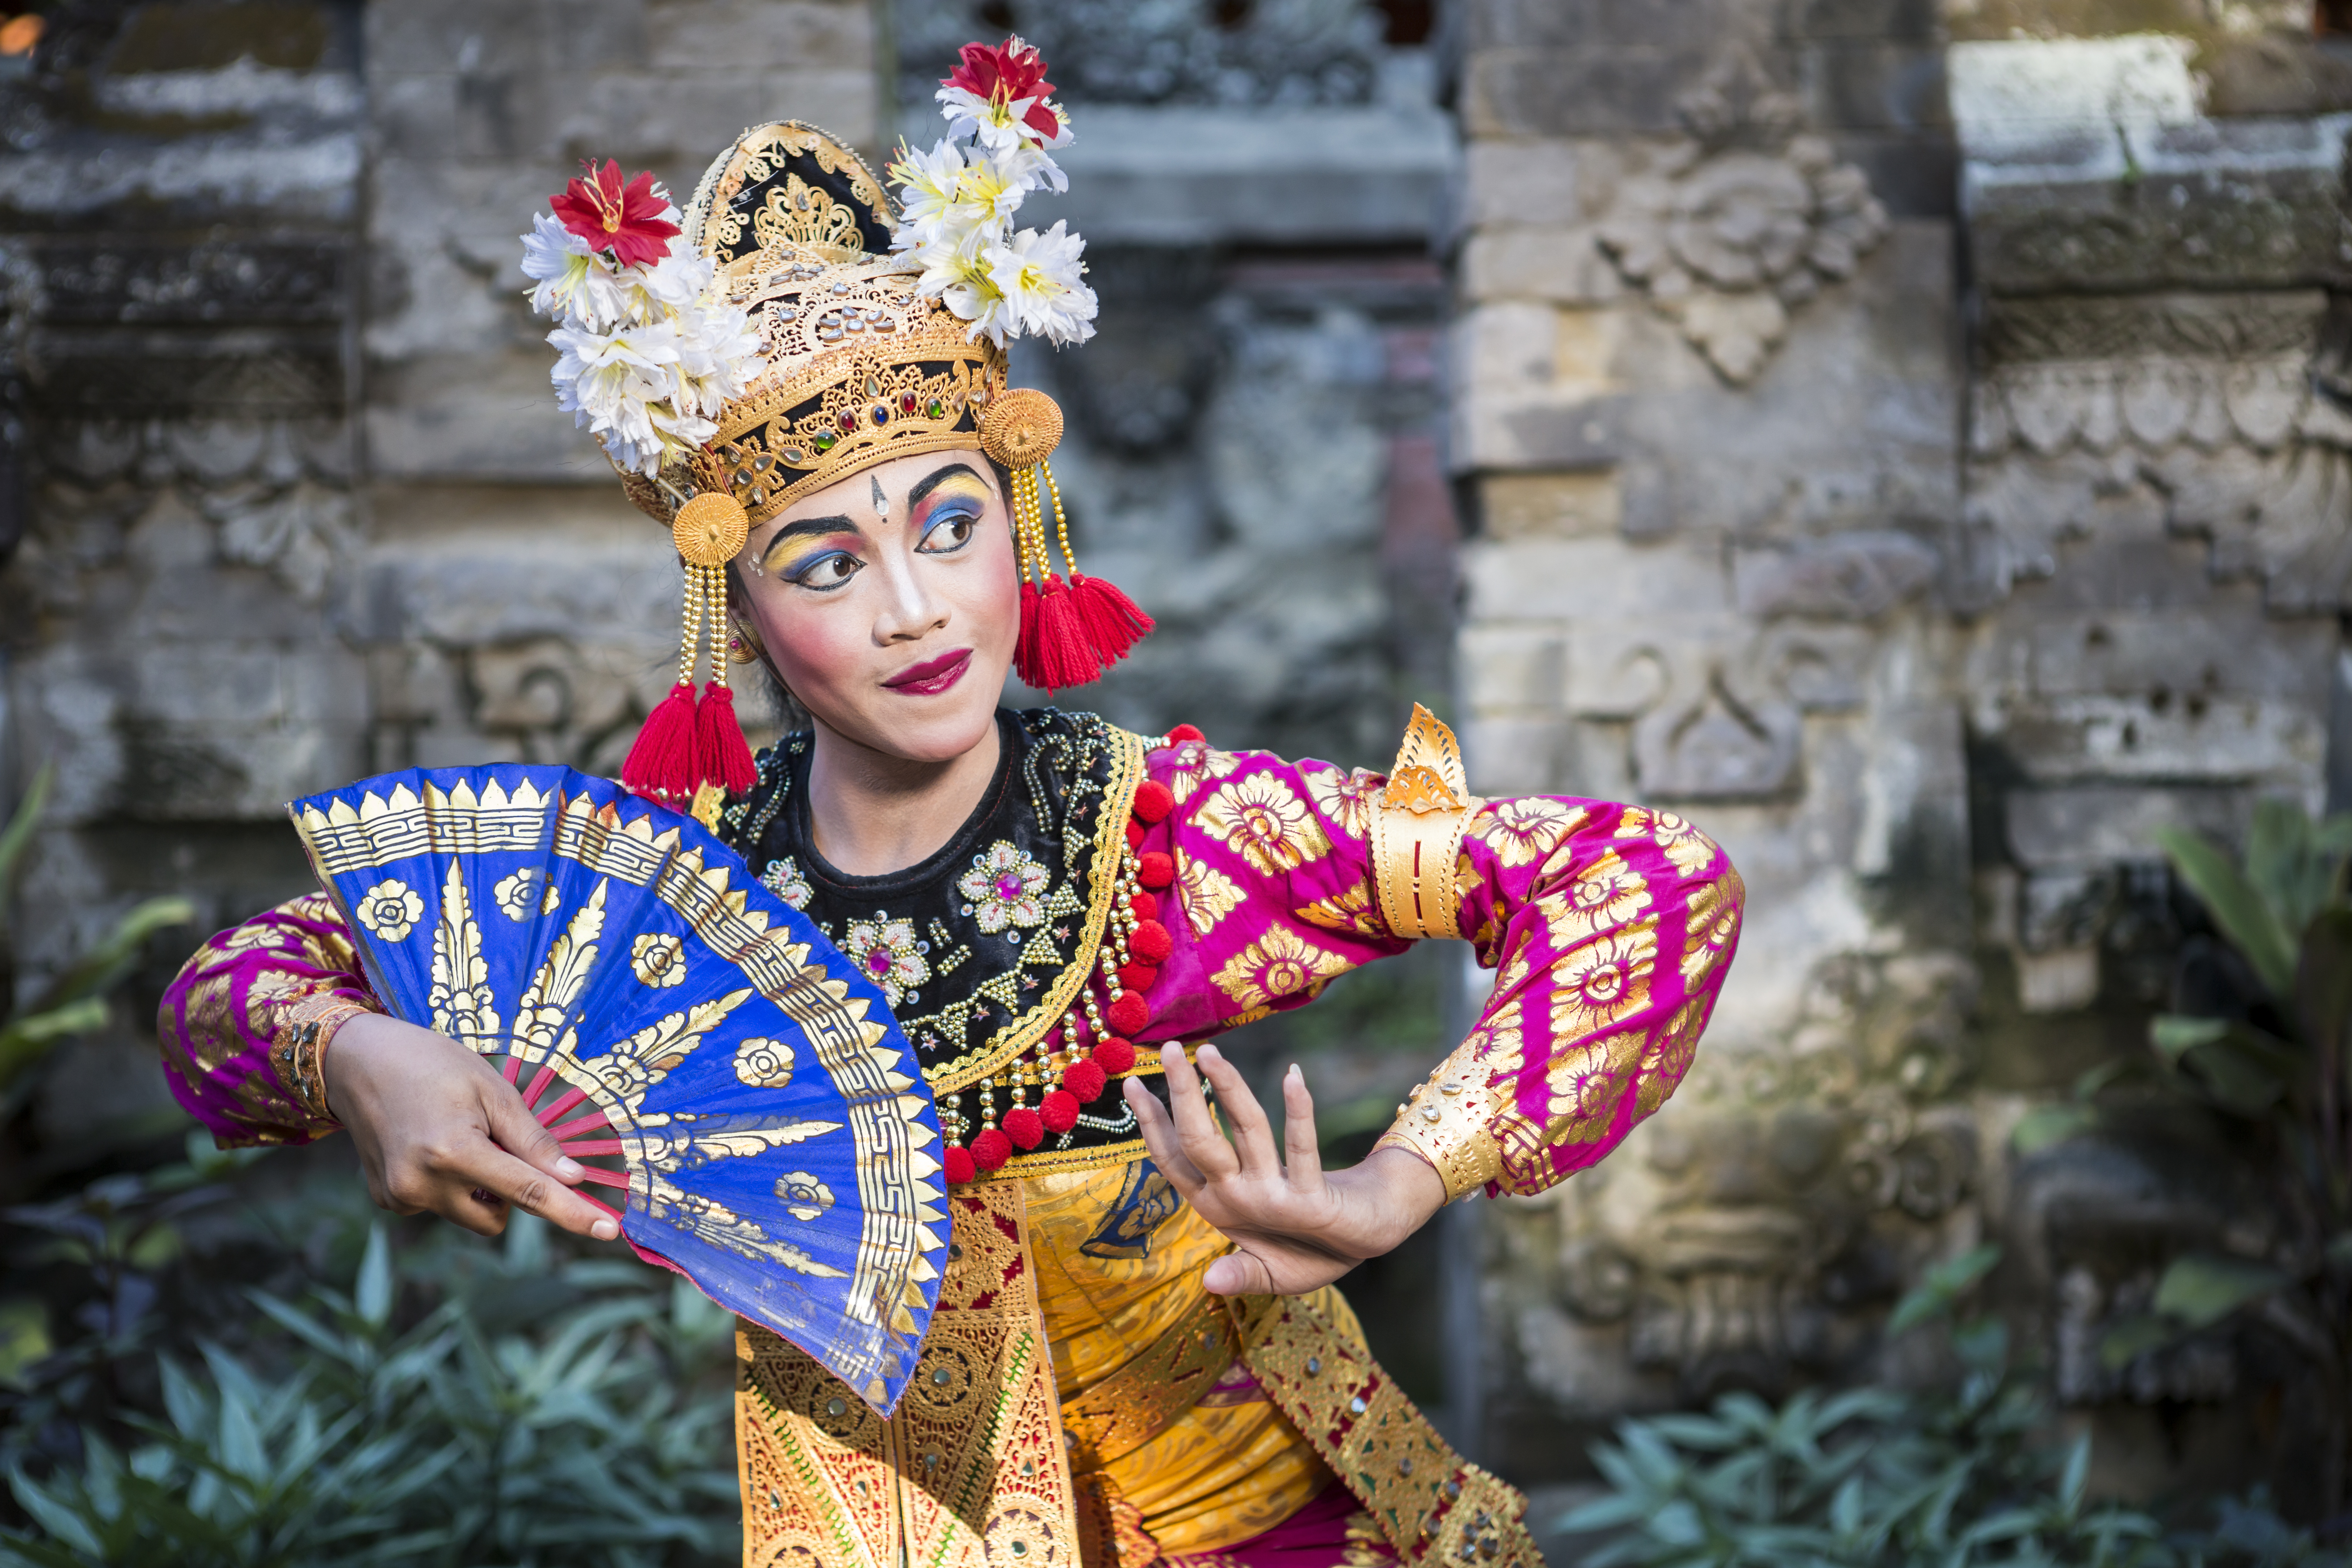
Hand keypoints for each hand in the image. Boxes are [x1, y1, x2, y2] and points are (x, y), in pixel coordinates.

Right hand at [324, 1013, 617, 1241]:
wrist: (357, 1061)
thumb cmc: (433, 1064)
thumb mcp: (492, 1090)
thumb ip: (533, 1140)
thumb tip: (574, 1178)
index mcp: (454, 1152)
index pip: (528, 1193)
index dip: (573, 1212)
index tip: (610, 1230)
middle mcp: (422, 1184)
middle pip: (499, 1216)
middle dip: (512, 1190)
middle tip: (496, 1139)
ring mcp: (400, 1198)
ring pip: (471, 1215)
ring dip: (481, 1188)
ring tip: (458, 1136)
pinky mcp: (387, 1202)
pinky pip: (441, 1207)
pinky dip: (450, 1186)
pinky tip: (430, 1146)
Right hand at [1125, 1041, 1445, 1296]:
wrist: (1364, 1245)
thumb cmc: (1304, 1245)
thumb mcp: (1261, 1262)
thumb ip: (1234, 1267)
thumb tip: (1209, 1283)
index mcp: (1218, 1206)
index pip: (1173, 1159)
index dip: (1152, 1122)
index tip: (1131, 1084)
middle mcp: (1239, 1200)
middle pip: (1201, 1140)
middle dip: (1184, 1093)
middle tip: (1168, 1048)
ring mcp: (1274, 1199)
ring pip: (1247, 1131)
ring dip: (1230, 1088)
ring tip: (1211, 1052)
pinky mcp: (1312, 1198)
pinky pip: (1304, 1145)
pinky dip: (1299, 1110)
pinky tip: (1294, 1074)